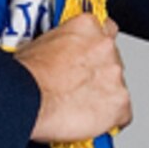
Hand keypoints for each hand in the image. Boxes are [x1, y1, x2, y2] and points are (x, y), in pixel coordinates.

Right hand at [17, 15, 129, 142]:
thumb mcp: (39, 45)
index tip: (90, 58)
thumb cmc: (25, 76)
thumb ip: (61, 46)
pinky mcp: (119, 102)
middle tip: (79, 86)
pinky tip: (93, 122)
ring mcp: (114, 74)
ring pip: (118, 87)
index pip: (106, 30)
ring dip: (104, 96)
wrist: (25, 99)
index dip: (96, 48)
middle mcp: (105, 47)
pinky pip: (123, 114)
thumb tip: (59, 56)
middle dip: (100, 74)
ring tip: (80, 106)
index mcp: (86, 26)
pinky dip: (110, 120)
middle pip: (113, 60)